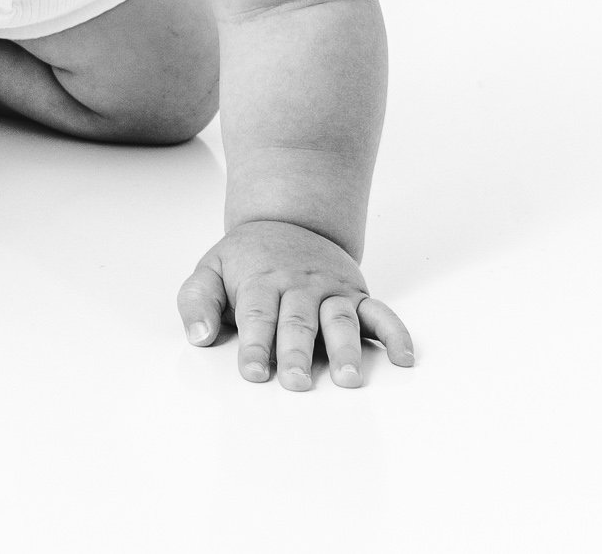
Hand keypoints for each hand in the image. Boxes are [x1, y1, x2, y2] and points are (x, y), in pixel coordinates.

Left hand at [178, 219, 413, 389]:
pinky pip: (380, 313)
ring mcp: (331, 290)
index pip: (257, 317)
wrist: (289, 219)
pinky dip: (396, 333)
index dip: (254, 346)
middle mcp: (299, 286)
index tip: (253, 373)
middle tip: (296, 383)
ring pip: (340, 319)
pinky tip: (404, 358)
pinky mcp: (357, 294)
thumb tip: (198, 337)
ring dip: (346, 348)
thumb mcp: (210, 270)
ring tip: (349, 379)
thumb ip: (197, 302)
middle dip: (297, 352)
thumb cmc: (247, 259)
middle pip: (298, 321)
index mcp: (261, 282)